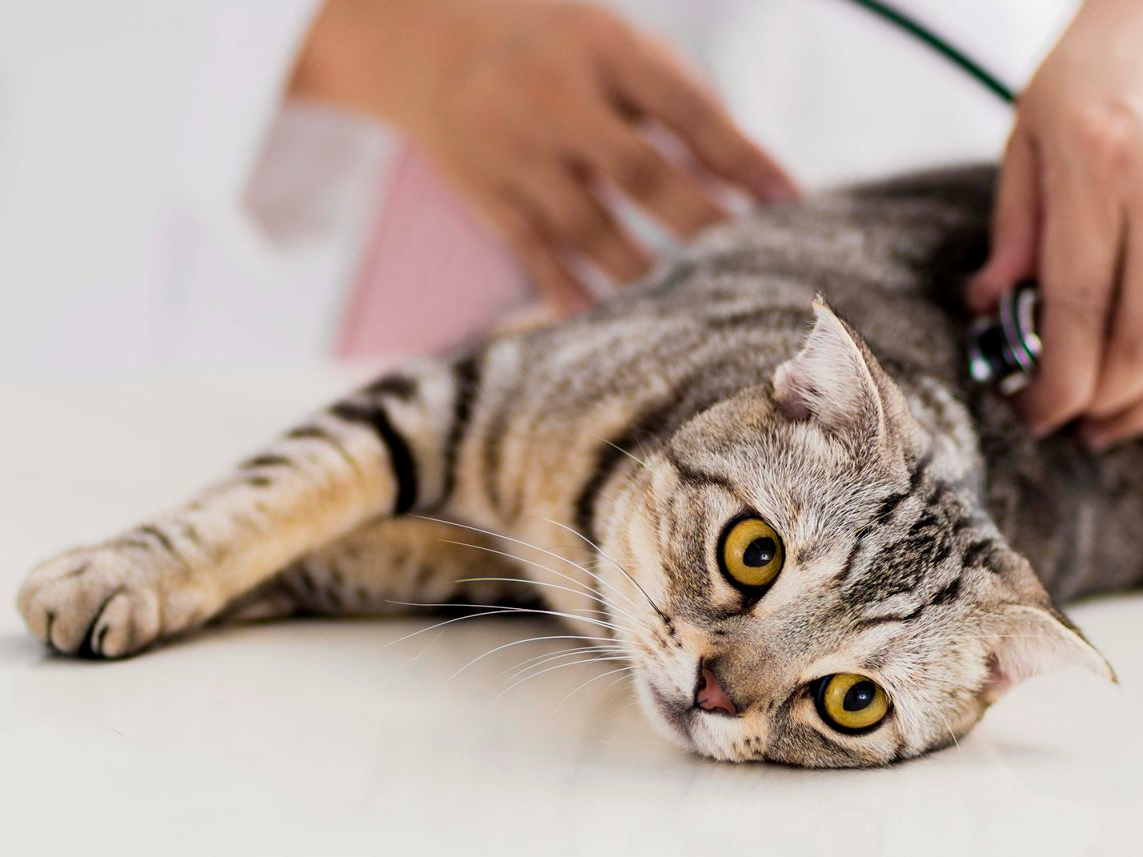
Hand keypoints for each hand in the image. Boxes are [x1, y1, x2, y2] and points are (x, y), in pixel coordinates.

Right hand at [292, 0, 794, 314]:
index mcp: (603, 49)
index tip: (788, 201)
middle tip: (746, 265)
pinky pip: (532, 252)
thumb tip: (745, 176)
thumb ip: (674, 100)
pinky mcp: (486, 193)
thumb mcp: (611, 45)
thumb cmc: (549, 48)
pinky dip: (568, 290)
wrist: (425, 42)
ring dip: (642, 270)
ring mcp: (516, 150)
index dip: (740, 157)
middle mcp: (557, 98)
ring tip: (687, 304)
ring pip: (587, 226)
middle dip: (699, 222)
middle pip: (640, 173)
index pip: (685, 108)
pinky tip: (604, 320)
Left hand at [967, 0, 1142, 449]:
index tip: (1033, 414)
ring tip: (1109, 421)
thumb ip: (1016, 226)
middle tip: (1068, 427)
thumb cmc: (1097, 66)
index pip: (1075, 304)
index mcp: (1097, 166)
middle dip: (1100, 399)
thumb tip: (990, 306)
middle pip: (1139, 334)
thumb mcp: (1031, 133)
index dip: (1056, 378)